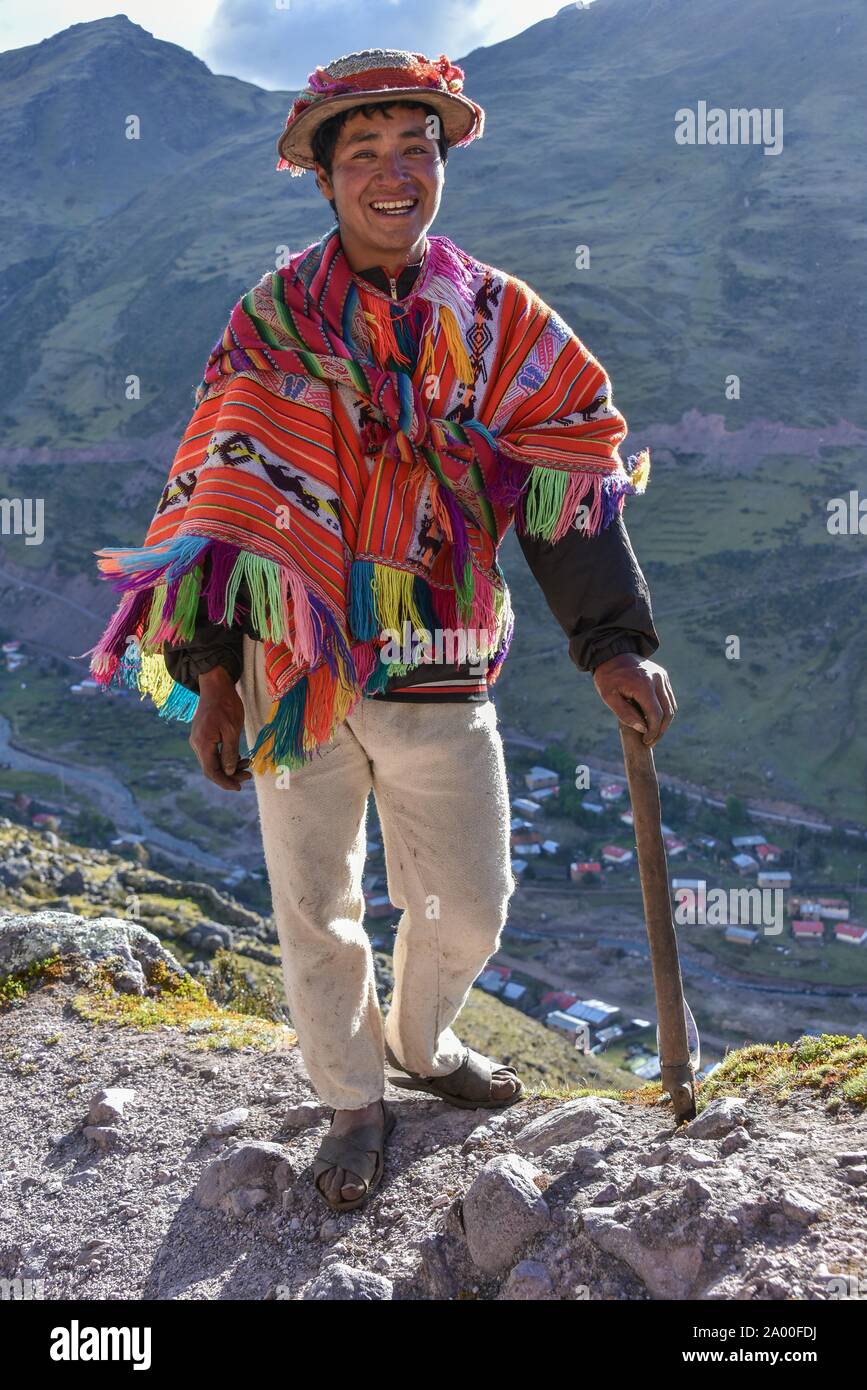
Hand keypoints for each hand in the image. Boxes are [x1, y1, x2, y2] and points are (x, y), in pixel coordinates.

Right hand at [189, 665, 252, 789]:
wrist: (216, 685)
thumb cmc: (226, 705)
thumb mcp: (232, 730)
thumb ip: (230, 752)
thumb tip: (229, 771)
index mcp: (203, 743)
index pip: (211, 771)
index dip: (225, 782)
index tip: (238, 787)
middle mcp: (197, 744)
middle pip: (211, 769)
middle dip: (230, 775)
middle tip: (249, 775)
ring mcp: (199, 739)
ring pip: (213, 761)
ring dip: (229, 766)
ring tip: (248, 763)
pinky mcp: (203, 735)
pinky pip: (213, 753)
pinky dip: (226, 757)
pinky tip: (239, 756)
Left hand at [593, 653, 676, 746]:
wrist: (612, 654)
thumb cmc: (608, 677)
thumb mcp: (608, 697)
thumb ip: (625, 714)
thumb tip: (643, 729)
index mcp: (643, 684)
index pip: (655, 714)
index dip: (653, 731)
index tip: (646, 741)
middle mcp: (657, 679)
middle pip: (668, 712)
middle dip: (661, 730)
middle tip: (651, 741)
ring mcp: (662, 676)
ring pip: (671, 706)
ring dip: (665, 722)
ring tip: (653, 733)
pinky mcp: (663, 676)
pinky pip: (668, 698)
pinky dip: (665, 711)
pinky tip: (654, 720)